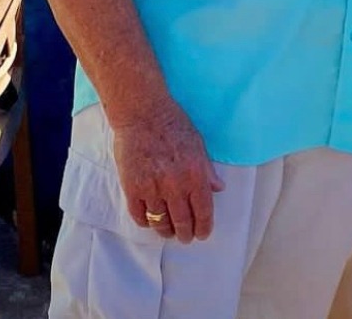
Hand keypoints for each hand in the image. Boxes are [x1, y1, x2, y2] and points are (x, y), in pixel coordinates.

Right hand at [112, 99, 224, 242]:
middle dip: (186, 234)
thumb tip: (218, 188)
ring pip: (160, 222)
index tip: (202, 234)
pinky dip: (146, 222)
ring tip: (169, 232)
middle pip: (182, 221)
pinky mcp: (132, 188)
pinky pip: (140, 215)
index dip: (204, 226)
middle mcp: (175, 185)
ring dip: (166, 231)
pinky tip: (150, 219)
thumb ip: (207, 169)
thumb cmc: (173, 124)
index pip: (203, 211)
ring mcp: (152, 189)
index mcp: (195, 174)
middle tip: (186, 237)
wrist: (143, 114)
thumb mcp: (198, 143)